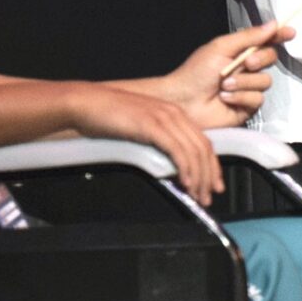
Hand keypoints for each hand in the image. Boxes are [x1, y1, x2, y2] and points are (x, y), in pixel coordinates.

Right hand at [74, 84, 223, 203]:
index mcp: (174, 114)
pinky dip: (185, 168)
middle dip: (209, 175)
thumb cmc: (108, 117)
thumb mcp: (141, 129)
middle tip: (209, 196)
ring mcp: (164, 118)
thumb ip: (158, 141)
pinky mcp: (152, 125)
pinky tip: (186, 183)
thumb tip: (168, 166)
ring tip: (198, 196)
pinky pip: (177, 150)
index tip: (214, 184)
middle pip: (203, 148)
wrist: (87, 103)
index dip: (212, 165)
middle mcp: (174, 114)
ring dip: (199, 177)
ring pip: (193, 152)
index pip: (203, 142)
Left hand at [152, 20, 292, 128]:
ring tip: (224, 85)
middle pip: (270, 58)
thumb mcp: (221, 47)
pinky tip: (225, 98)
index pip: (265, 41)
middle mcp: (246, 69)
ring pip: (265, 81)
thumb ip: (249, 36)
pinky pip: (257, 99)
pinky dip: (241, 96)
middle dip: (260, 59)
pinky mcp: (247, 107)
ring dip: (244, 82)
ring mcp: (248, 88)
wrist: (184, 101)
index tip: (290, 32)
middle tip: (246, 63)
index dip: (279, 36)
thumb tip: (273, 24)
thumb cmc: (196, 72)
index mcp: (239, 52)